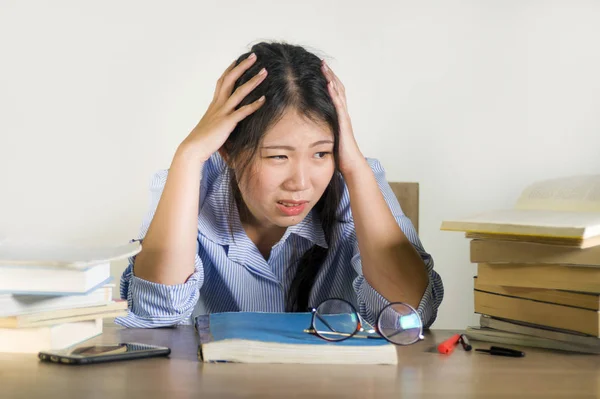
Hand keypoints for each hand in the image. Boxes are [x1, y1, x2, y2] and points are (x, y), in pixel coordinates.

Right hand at [179, 53, 267, 162]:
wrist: (193, 148)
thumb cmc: (202, 139)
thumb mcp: (211, 124)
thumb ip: (218, 117)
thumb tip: (222, 118)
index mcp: (214, 104)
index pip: (222, 81)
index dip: (230, 70)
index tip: (238, 60)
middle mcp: (218, 104)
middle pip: (230, 79)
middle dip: (242, 67)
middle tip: (253, 56)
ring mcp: (223, 112)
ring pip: (239, 92)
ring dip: (253, 81)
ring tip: (264, 72)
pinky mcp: (227, 123)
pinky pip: (243, 112)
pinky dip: (254, 105)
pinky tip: (264, 99)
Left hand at [321, 60, 364, 174]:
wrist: (352, 165)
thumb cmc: (341, 155)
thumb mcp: (329, 139)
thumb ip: (323, 131)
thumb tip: (311, 130)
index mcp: (340, 117)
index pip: (335, 94)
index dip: (329, 81)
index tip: (321, 71)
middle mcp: (344, 114)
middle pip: (338, 88)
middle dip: (330, 75)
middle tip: (322, 62)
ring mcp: (345, 117)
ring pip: (339, 93)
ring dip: (332, 78)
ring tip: (324, 67)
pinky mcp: (343, 122)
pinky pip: (338, 104)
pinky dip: (334, 93)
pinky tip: (328, 84)